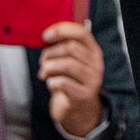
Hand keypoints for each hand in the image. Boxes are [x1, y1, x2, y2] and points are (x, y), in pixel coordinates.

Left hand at [38, 21, 104, 139]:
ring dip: (49, 67)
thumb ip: (62, 46)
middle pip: (71, 48)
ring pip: (67, 64)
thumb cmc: (70, 80)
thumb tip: (46, 35)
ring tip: (44, 73)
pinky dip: (51, 82)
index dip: (61, 30)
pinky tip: (50, 84)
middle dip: (50, 53)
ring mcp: (92, 79)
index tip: (45, 36)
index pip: (81, 32)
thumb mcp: (70, 60)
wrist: (77, 109)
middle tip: (42, 61)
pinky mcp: (83, 95)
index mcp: (93, 50)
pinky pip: (63, 83)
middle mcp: (96, 63)